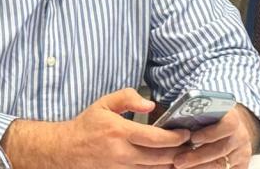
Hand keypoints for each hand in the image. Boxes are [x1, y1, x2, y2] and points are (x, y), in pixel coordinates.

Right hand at [1, 88, 190, 167]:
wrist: (68, 149)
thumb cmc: (88, 125)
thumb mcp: (104, 103)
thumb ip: (127, 98)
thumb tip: (150, 103)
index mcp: (119, 131)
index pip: (155, 138)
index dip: (175, 137)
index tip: (186, 133)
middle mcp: (123, 153)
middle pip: (161, 158)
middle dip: (180, 152)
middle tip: (191, 144)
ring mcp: (123, 167)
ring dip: (173, 162)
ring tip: (184, 154)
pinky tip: (168, 162)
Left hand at [172, 105, 259, 168]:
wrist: (232, 130)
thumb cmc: (209, 118)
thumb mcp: (203, 111)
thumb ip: (191, 115)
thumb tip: (169, 122)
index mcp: (232, 117)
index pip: (227, 125)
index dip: (210, 133)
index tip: (192, 138)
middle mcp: (240, 136)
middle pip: (221, 149)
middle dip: (198, 156)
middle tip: (178, 161)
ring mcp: (242, 153)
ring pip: (222, 164)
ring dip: (200, 167)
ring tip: (180, 167)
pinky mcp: (241, 165)